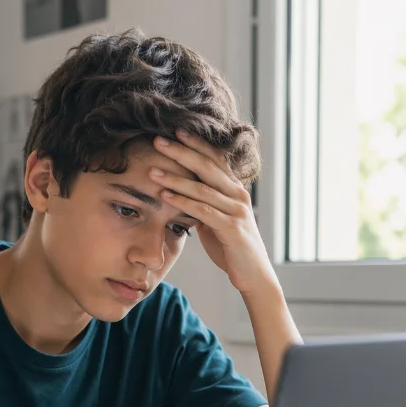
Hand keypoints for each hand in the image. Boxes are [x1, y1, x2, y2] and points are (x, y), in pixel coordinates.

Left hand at [151, 131, 277, 296]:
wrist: (253, 274)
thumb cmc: (232, 248)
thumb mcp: (215, 222)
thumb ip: (203, 206)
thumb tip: (183, 197)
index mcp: (234, 190)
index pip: (214, 159)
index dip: (195, 144)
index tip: (174, 131)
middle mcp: (238, 195)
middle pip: (207, 166)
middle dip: (181, 152)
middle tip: (158, 141)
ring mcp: (236, 210)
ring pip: (202, 188)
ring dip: (175, 178)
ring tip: (152, 171)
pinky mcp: (231, 228)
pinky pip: (203, 210)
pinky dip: (182, 202)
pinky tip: (164, 196)